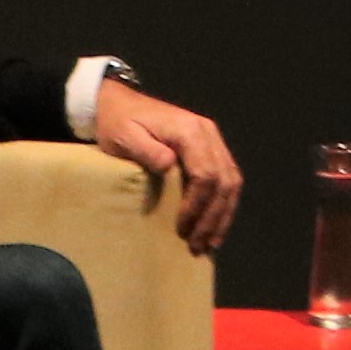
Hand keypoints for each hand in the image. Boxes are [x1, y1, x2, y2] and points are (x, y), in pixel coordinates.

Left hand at [86, 79, 244, 255]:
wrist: (118, 104)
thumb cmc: (118, 123)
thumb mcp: (124, 135)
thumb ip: (146, 150)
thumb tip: (168, 165)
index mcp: (190, 131)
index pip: (206, 174)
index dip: (197, 205)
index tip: (182, 228)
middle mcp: (208, 134)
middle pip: (225, 180)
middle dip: (213, 216)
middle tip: (197, 245)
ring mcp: (212, 140)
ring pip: (232, 181)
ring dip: (223, 214)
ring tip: (210, 242)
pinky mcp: (210, 148)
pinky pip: (227, 178)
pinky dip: (224, 204)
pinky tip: (215, 224)